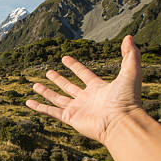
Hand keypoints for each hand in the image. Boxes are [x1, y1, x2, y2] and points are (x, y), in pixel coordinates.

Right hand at [26, 35, 143, 144]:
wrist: (122, 123)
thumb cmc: (127, 100)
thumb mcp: (130, 72)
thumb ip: (130, 55)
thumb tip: (129, 37)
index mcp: (98, 88)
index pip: (84, 74)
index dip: (74, 66)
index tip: (65, 58)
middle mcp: (86, 99)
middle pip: (68, 87)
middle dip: (58, 79)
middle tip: (48, 72)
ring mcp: (78, 109)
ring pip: (57, 99)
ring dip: (46, 92)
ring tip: (34, 85)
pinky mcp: (70, 118)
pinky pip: (51, 112)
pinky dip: (39, 107)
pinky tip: (29, 103)